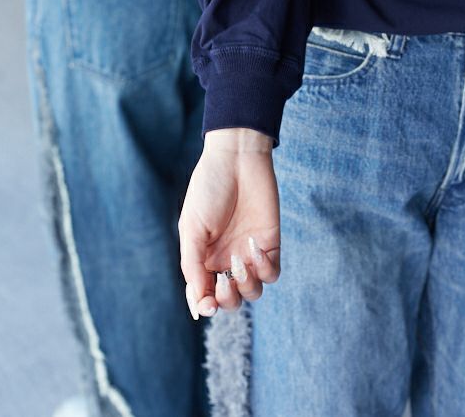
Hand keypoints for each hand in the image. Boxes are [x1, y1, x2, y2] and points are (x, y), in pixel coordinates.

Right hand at [179, 128, 279, 318]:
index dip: (205, 306)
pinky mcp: (270, 243)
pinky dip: (265, 268)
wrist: (237, 158)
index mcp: (203, 257)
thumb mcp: (192, 227)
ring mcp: (249, 253)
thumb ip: (194, 265)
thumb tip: (198, 303)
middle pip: (230, 300)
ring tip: (241, 261)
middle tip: (224, 284)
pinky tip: (254, 247)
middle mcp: (226, 259)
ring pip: (252, 291)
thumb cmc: (209, 188)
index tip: (207, 306)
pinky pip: (272, 272)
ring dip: (246, 285)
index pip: (203, 294)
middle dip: (227, 300)